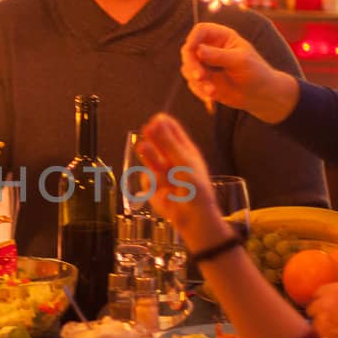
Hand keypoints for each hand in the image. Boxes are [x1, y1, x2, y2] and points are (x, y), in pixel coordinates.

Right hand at [134, 113, 227, 251]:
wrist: (191, 217)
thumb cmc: (195, 188)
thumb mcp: (184, 162)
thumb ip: (168, 143)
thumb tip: (157, 121)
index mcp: (184, 150)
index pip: (171, 130)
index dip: (163, 124)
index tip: (156, 121)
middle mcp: (172, 158)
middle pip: (157, 142)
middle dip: (153, 137)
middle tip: (147, 130)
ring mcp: (161, 172)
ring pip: (149, 158)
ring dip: (149, 155)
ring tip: (143, 148)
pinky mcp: (152, 187)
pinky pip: (146, 178)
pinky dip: (152, 182)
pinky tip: (161, 188)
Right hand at [181, 24, 298, 123]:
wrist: (260, 95)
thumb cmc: (256, 73)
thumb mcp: (240, 61)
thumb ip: (218, 55)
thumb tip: (197, 50)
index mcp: (222, 37)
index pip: (201, 30)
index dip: (193, 38)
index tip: (190, 49)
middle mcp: (211, 48)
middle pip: (189, 50)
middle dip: (192, 64)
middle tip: (200, 77)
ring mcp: (206, 64)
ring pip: (188, 68)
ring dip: (197, 81)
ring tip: (213, 92)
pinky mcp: (204, 79)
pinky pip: (192, 83)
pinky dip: (199, 90)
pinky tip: (212, 97)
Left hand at [307, 283, 337, 337]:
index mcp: (337, 290)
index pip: (318, 292)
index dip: (322, 300)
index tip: (325, 306)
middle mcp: (326, 303)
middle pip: (312, 308)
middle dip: (318, 314)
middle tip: (328, 322)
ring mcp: (322, 321)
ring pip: (313, 324)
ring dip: (320, 328)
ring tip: (334, 334)